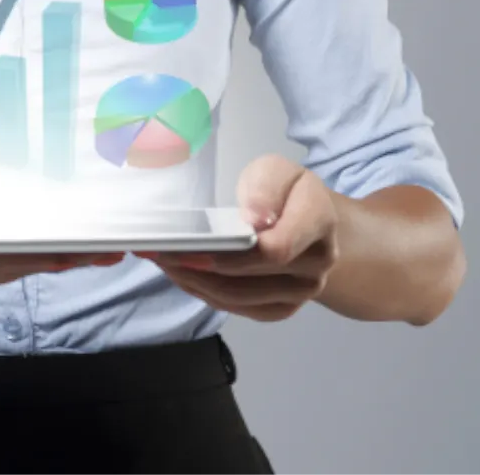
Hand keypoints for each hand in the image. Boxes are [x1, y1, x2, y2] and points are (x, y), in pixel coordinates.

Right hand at [0, 248, 123, 342]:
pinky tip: (61, 244)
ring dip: (62, 254)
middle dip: (69, 255)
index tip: (71, 249)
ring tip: (104, 246)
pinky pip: (7, 258)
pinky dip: (36, 249)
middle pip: (24, 262)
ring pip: (22, 261)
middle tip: (114, 245)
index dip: (35, 254)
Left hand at [136, 155, 338, 321]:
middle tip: (160, 252)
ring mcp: (301, 292)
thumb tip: (254, 220)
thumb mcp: (275, 170)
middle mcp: (316, 265)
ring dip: (197, 283)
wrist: (309, 218)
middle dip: (200, 267)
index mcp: (318, 222)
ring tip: (164, 264)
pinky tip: (184, 277)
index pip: (277, 249)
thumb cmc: (286, 189)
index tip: (193, 246)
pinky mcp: (282, 307)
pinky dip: (207, 294)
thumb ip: (265, 189)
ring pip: (240, 298)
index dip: (233, 254)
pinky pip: (240, 309)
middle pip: (251, 279)